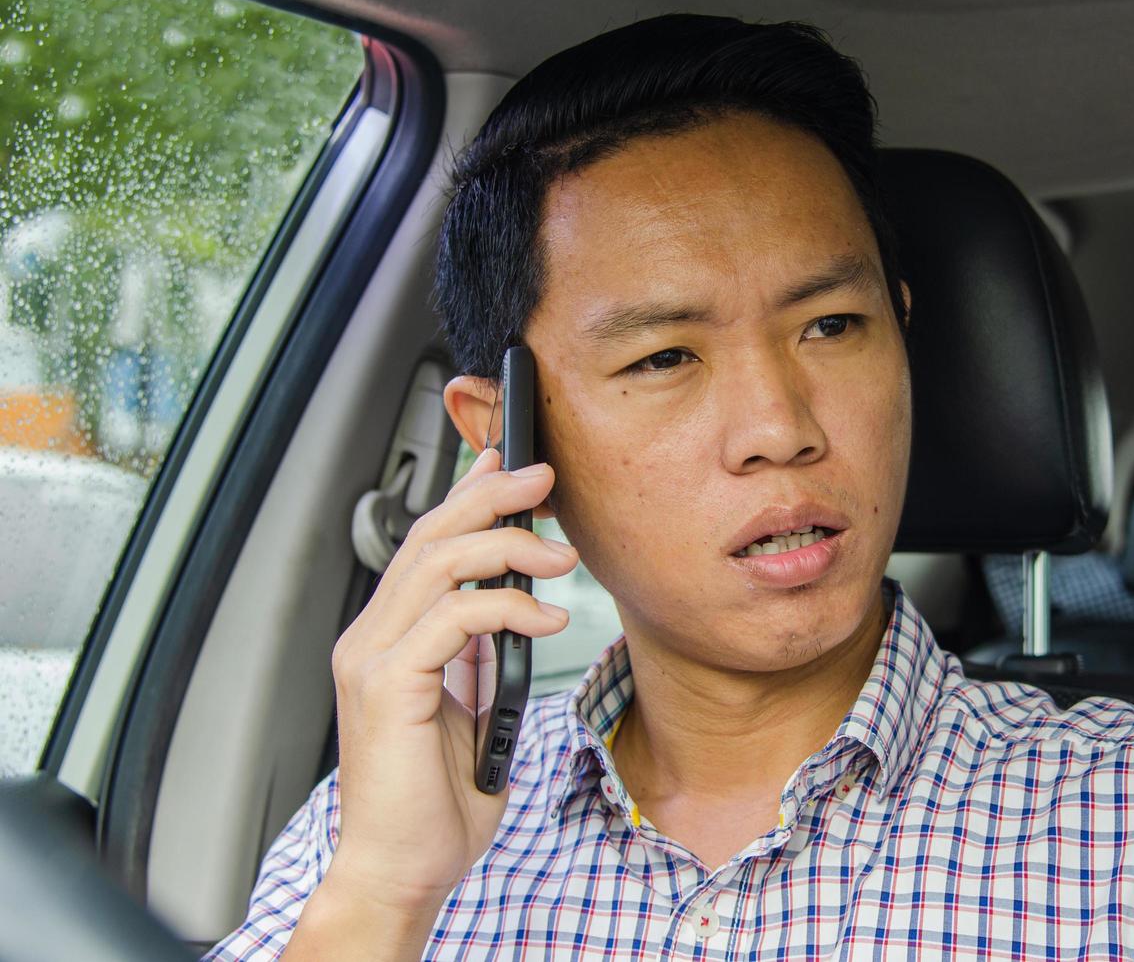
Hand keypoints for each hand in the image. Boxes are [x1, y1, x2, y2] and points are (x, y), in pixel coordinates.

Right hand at [315, 450, 577, 921]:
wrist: (401, 868)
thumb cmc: (433, 800)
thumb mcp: (469, 705)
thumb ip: (477, 653)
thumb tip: (514, 605)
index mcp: (387, 638)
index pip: (426, 544)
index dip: (468, 496)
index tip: (512, 466)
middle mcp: (370, 638)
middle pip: (430, 536)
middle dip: (490, 495)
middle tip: (544, 478)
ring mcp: (372, 658)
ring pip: (439, 563)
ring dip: (510, 546)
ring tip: (562, 556)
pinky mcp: (388, 685)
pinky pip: (454, 618)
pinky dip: (508, 608)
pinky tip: (549, 619)